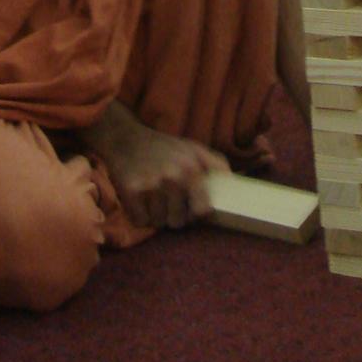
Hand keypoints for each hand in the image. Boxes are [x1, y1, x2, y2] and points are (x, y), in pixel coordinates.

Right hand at [86, 103, 228, 231]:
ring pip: (159, 223)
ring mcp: (149, 186)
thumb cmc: (165, 148)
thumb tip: (234, 183)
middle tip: (167, 197)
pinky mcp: (130, 192)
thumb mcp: (194, 149)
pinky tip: (140, 198)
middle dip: (173, 214)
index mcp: (190, 169)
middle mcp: (171, 178)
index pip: (202, 210)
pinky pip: (140, 221)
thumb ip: (217, 165)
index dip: (197, 213)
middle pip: (178, 222)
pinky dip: (140, 215)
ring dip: (156, 215)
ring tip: (153, 195)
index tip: (191, 206)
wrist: (126, 139)